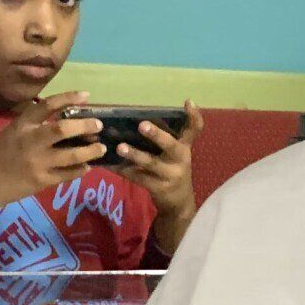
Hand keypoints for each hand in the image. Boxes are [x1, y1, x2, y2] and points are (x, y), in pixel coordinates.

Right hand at [0, 92, 106, 209]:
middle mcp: (30, 140)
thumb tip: (62, 121)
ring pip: (71, 154)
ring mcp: (37, 162)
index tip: (86, 95)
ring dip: (90, 151)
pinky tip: (87, 167)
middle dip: (85, 125)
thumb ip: (32, 126)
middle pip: (63, 128)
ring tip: (101, 148)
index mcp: (21, 125)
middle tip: (99, 125)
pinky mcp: (41, 181)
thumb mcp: (10, 133)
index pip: (47, 105)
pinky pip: (67, 174)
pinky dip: (80, 169)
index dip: (68, 98)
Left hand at [115, 102, 202, 251]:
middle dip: (157, 135)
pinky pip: (137, 177)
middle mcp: (180, 159)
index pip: (194, 129)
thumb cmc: (172, 169)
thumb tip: (134, 118)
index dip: (193, 116)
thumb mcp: (176, 153)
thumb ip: (165, 137)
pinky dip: (122, 170)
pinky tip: (109, 164)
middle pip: (171, 145)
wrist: (178, 203)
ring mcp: (169, 174)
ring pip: (151, 163)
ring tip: (119, 147)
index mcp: (184, 147)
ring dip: (134, 154)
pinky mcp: (158, 188)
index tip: (187, 102)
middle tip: (141, 125)